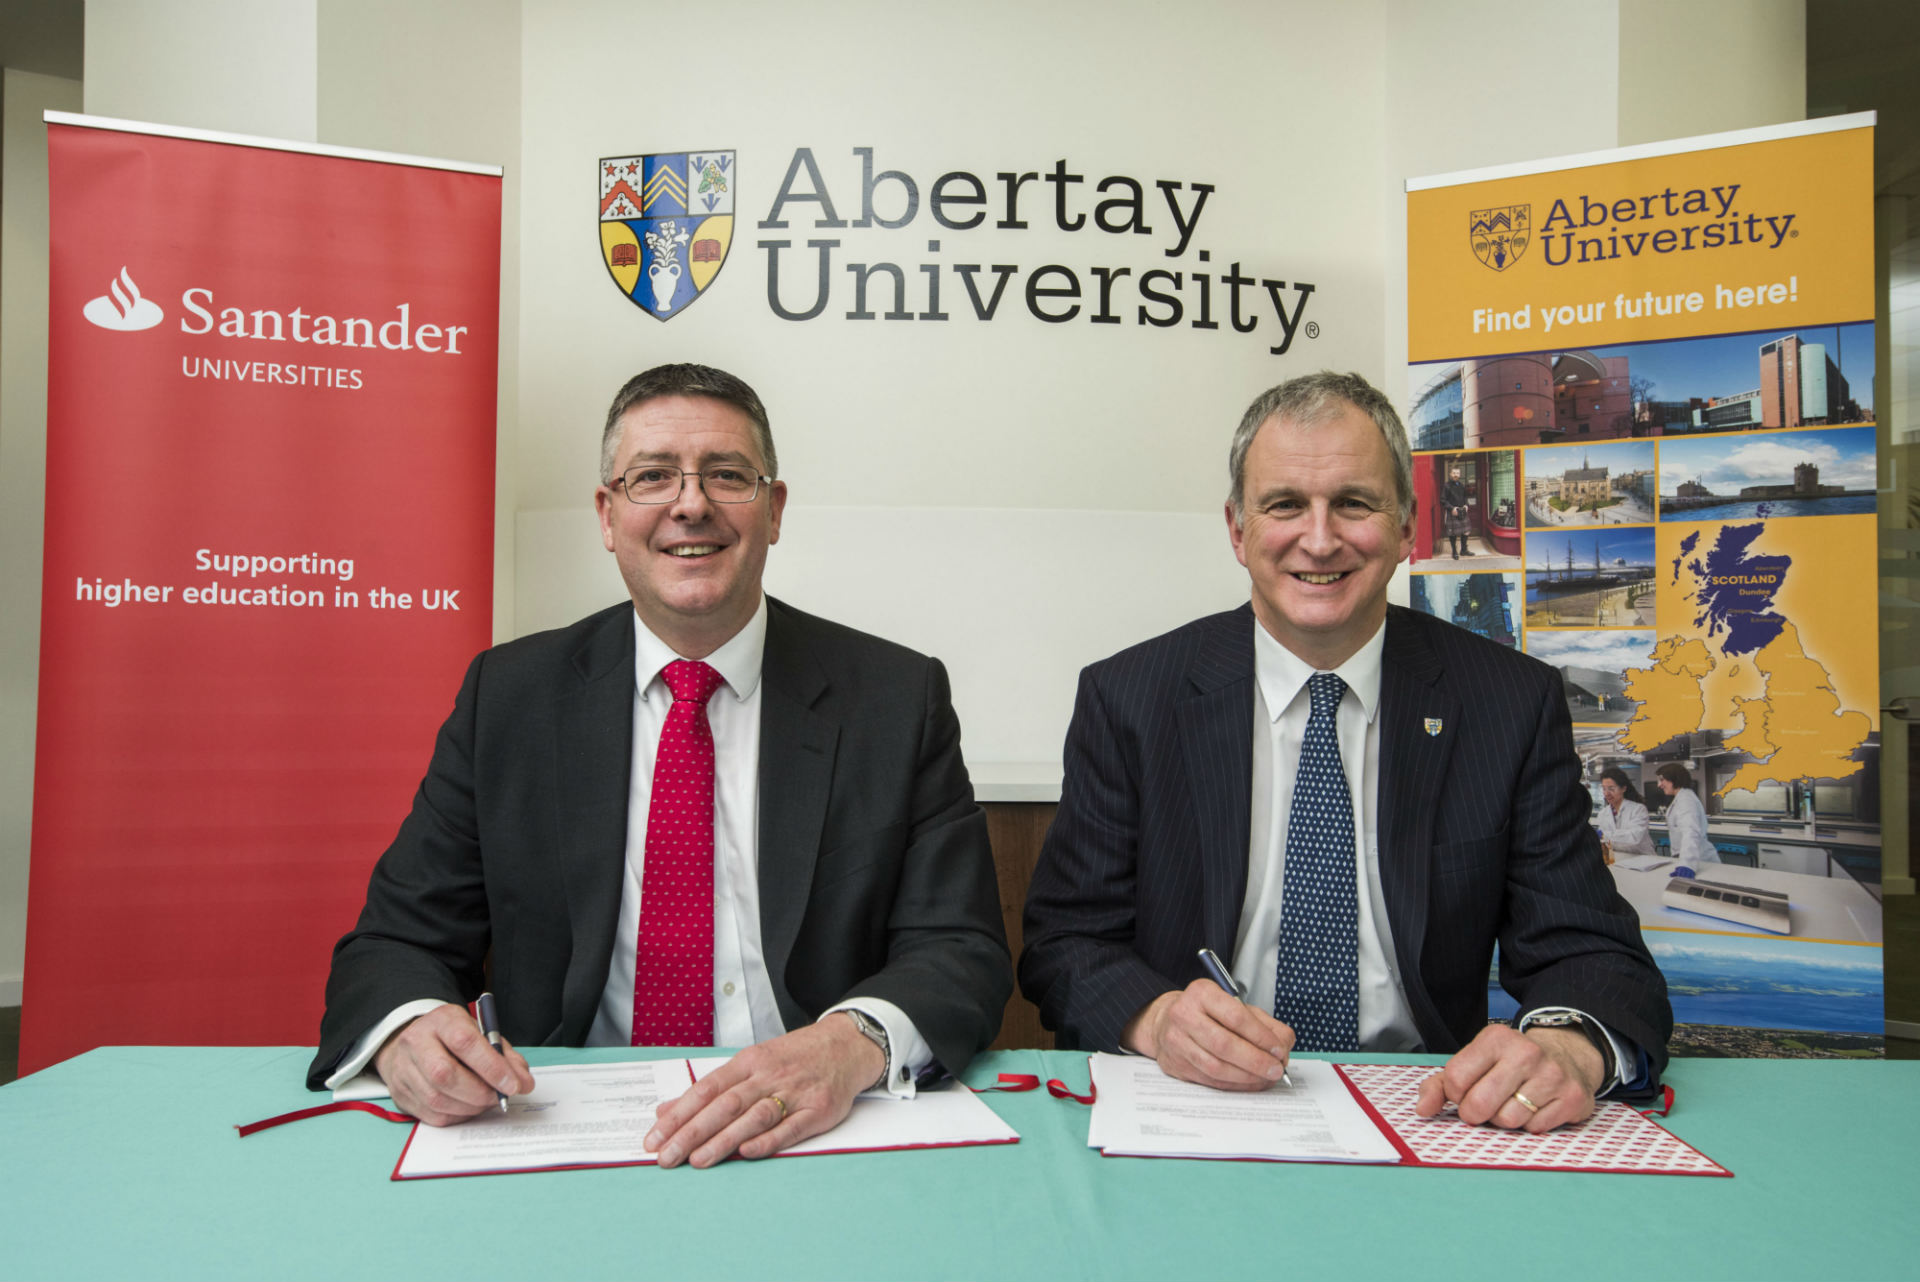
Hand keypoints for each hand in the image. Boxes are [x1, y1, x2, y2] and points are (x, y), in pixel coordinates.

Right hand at [372, 1003, 534, 1126]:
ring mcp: (404, 1070)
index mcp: (442, 1021)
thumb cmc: (453, 1038)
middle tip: (501, 1097)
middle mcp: (417, 1042)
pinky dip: (457, 1116)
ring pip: (437, 1099)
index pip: (465, 1042)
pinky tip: (469, 1108)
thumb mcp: (481, 1034)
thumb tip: (524, 1083)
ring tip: (487, 1102)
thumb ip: (505, 1056)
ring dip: (470, 1107)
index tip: (512, 1084)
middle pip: (445, 1074)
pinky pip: (432, 1115)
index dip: (491, 1066)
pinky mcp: (400, 1094)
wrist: (413, 1042)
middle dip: (480, 1092)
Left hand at [644, 1014, 884, 1168]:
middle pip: (725, 1105)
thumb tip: (666, 1111)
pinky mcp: (819, 1109)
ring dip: (724, 1139)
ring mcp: (795, 1092)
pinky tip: (747, 1153)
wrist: (846, 1045)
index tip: (654, 1138)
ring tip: (697, 1160)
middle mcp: (768, 1075)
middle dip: (691, 1132)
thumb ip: (710, 1090)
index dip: (678, 1115)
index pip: (706, 1090)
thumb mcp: (750, 1064)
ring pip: (754, 1116)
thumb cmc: (793, 1058)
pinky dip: (768, 1140)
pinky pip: (791, 1127)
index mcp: (748, 1062)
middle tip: (666, 1157)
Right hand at [1121, 979, 1292, 1090]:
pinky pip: (1210, 1080)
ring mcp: (1176, 1041)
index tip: (1279, 1049)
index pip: (1235, 1016)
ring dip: (1247, 1077)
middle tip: (1276, 1069)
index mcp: (1201, 993)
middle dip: (1256, 1061)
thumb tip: (1284, 1045)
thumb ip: (1264, 1023)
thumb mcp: (1235, 1006)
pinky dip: (1235, 1085)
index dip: (1261, 1036)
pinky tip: (1249, 1082)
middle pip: (1224, 1044)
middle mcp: (1184, 1015)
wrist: (1166, 1021)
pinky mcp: (1175, 1064)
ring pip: (1216, 1067)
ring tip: (1266, 1078)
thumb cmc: (1206, 1012)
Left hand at [1414, 1023, 1603, 1132]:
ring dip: (1504, 1120)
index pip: (1456, 1079)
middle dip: (1476, 1113)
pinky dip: (1530, 1125)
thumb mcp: (1474, 1062)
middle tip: (1484, 1106)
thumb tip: (1423, 1109)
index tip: (1465, 1092)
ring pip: (1508, 1120)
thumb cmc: (1510, 1063)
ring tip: (1513, 1103)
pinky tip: (1536, 1107)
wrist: (1567, 1055)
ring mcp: (1552, 1075)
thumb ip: (1440, 1084)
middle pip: (1479, 1105)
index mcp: (1495, 1039)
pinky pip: (1535, 1129)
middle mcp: (1526, 1053)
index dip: (1455, 1095)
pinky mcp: (1572, 1098)